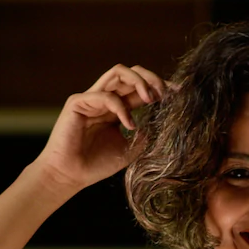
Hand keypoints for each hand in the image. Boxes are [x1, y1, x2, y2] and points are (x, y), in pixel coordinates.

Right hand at [31, 64, 167, 192]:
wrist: (69, 176)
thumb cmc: (95, 165)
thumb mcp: (129, 150)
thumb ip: (144, 136)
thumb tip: (161, 124)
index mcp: (116, 108)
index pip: (140, 88)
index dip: (160, 86)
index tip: (179, 93)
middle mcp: (104, 99)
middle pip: (131, 73)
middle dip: (152, 78)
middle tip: (166, 94)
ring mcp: (90, 98)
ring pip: (118, 72)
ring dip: (139, 81)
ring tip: (152, 98)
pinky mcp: (77, 102)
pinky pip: (105, 95)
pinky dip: (121, 108)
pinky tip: (129, 124)